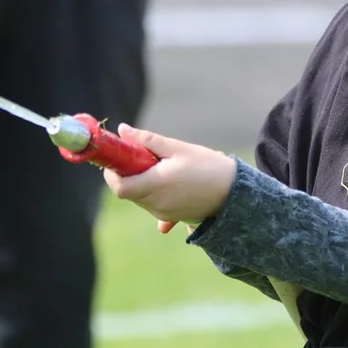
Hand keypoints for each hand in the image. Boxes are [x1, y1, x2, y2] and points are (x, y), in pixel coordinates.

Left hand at [103, 123, 236, 233]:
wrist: (235, 193)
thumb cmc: (208, 167)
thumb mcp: (178, 148)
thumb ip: (148, 140)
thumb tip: (123, 130)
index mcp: (156, 185)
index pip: (120, 187)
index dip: (112, 173)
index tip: (117, 159)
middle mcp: (157, 204)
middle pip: (128, 192)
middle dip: (127, 174)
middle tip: (139, 156)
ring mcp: (164, 214)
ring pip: (140, 198)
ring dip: (141, 182)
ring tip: (160, 166)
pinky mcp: (173, 217)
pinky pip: (154, 206)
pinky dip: (154, 194)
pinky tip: (167, 184)